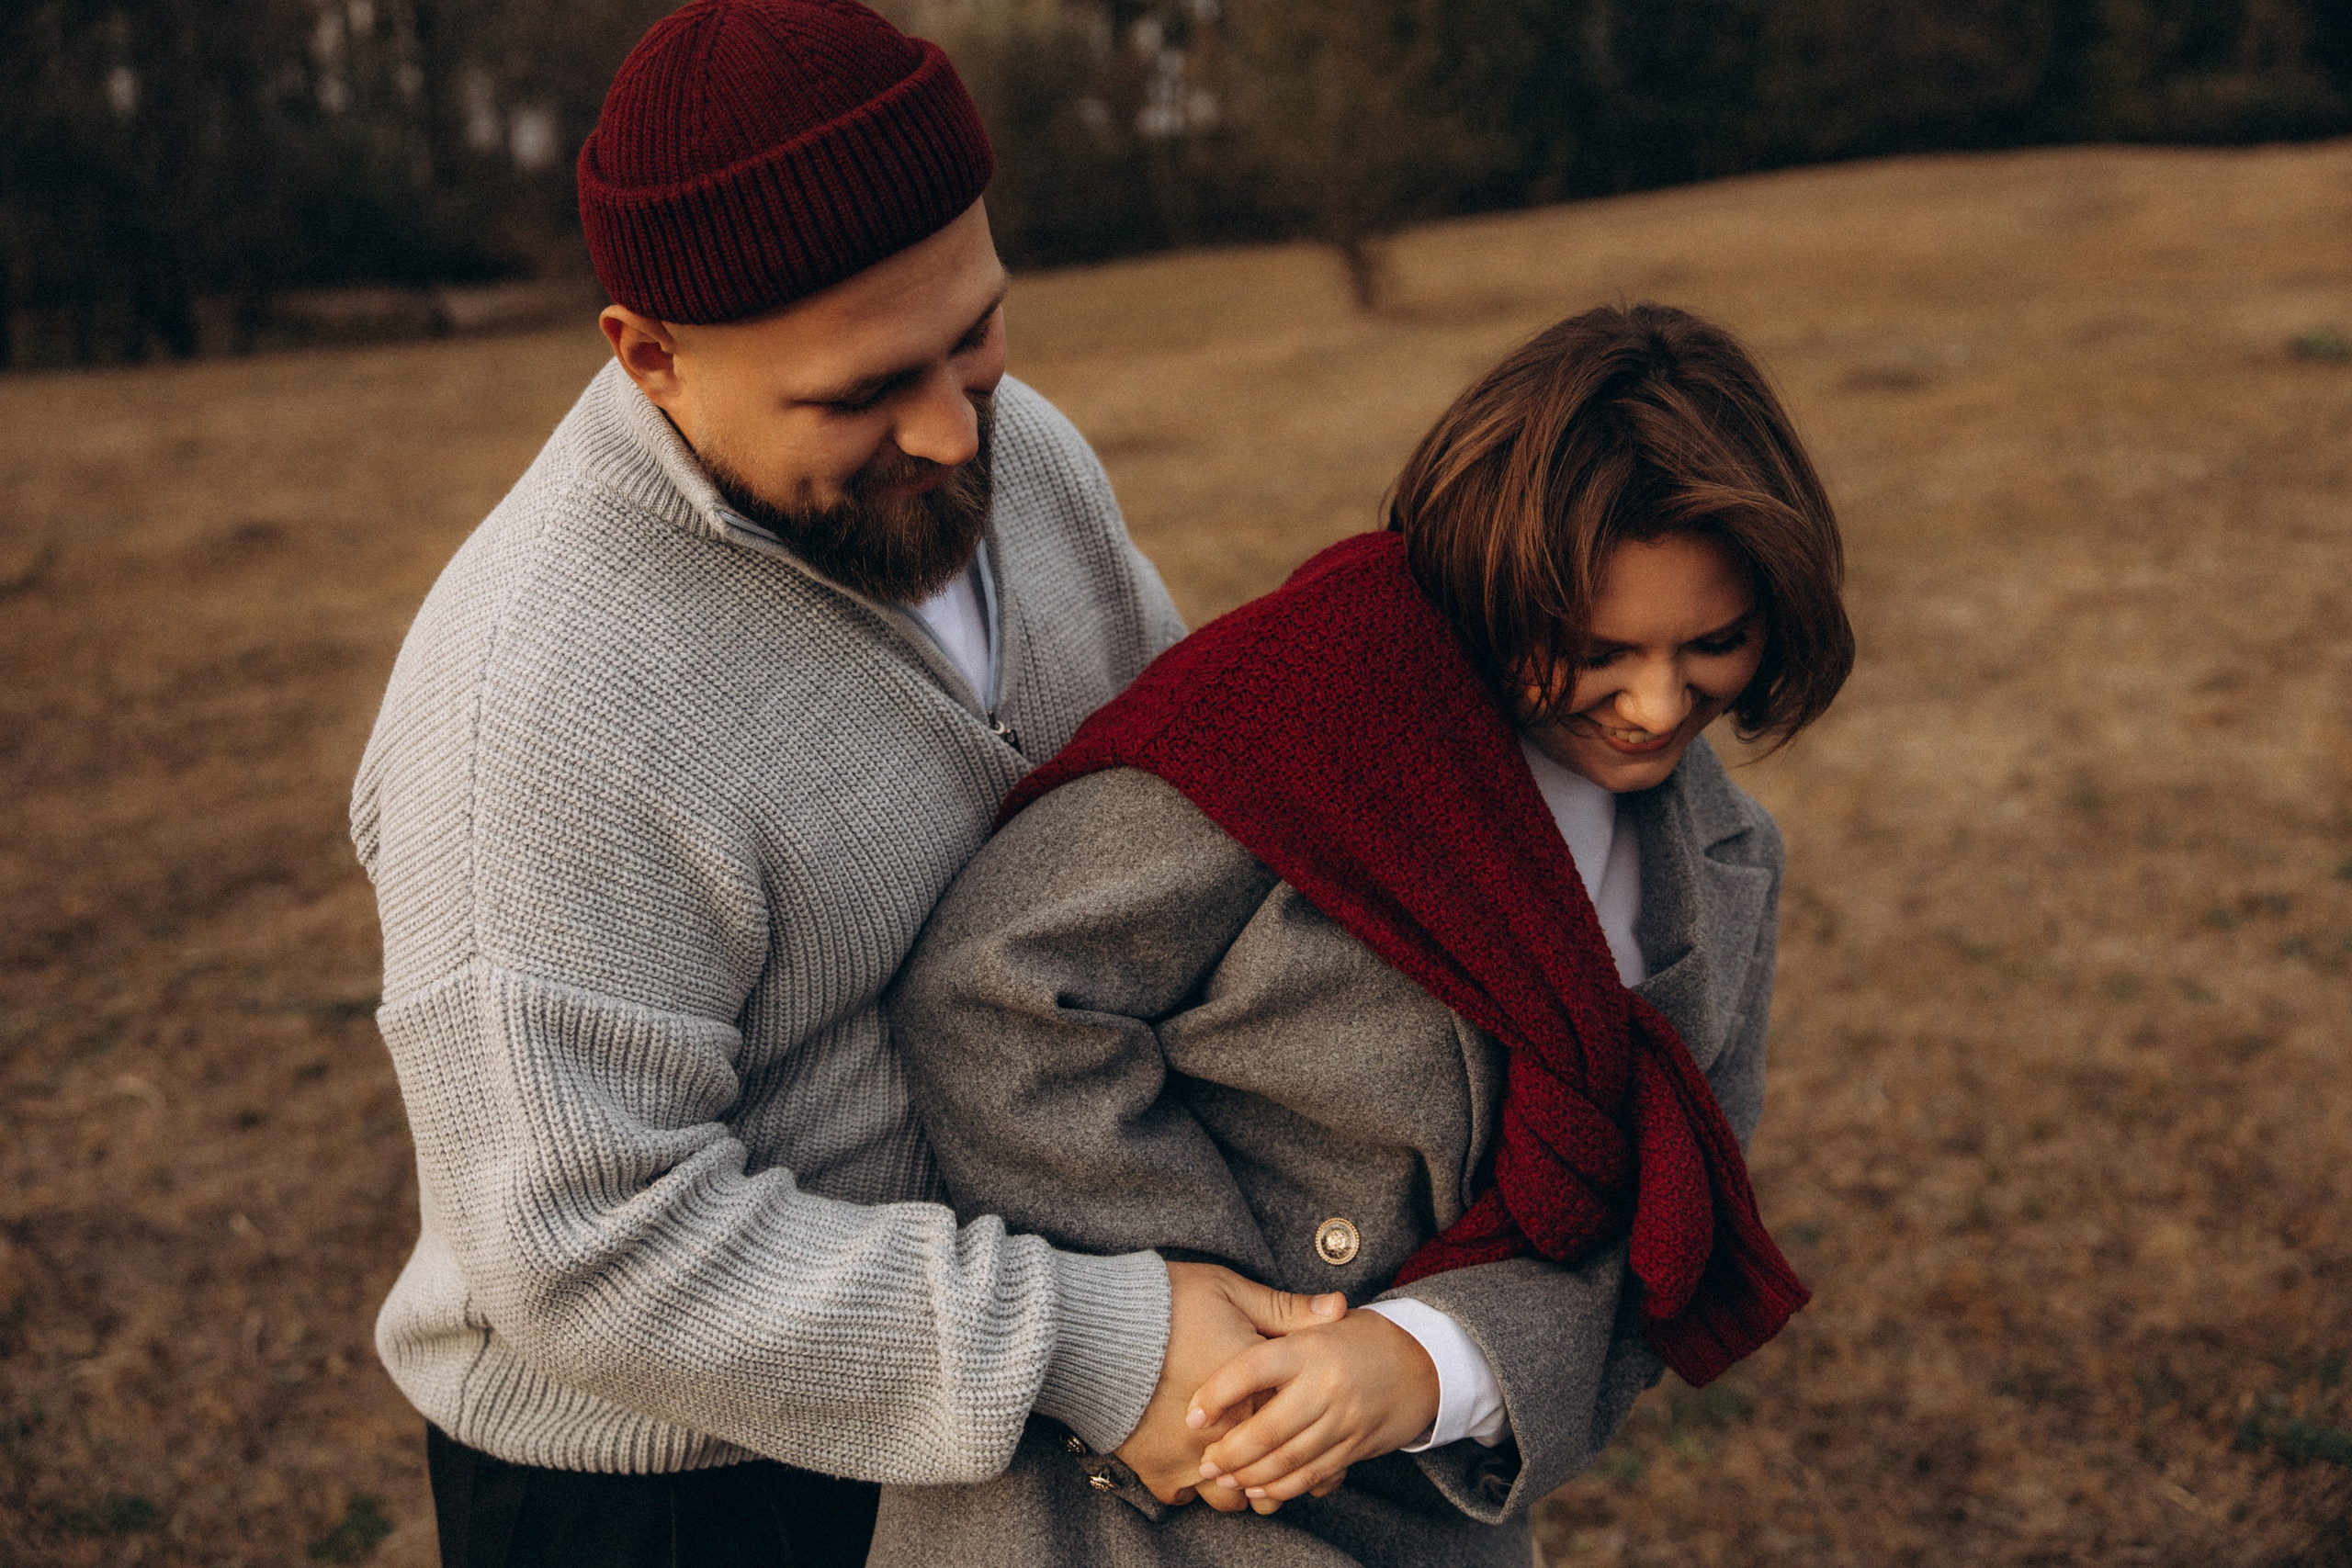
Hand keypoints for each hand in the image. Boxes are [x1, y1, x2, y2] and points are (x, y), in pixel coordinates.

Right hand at [1114, 1262, 1343, 1507]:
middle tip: (1278, 1455)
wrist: (1091, 1330)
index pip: (1299, 1428)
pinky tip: (1191, 1462)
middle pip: (1270, 1473)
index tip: (1314, 1432)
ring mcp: (1191, 1460)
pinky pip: (1183, 1497)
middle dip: (1278, 1467)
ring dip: (1237, 1485)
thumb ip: (1284, 1309)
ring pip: (1231, 1499)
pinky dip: (1190, 1485)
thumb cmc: (1163, 1303)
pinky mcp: (1156, 1470)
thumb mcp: (1228, 1291)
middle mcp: (1228, 1435)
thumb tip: (1339, 1309)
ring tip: (1236, 1465)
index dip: (1312, 1433)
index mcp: (1254, 1390)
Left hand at [1187, 1308, 1439, 1506]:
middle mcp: (1327, 1385)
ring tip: (1223, 1478)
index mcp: (1311, 1347)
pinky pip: (1314, 1474)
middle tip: (1205, 1462)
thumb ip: (1286, 1315)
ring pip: (1289, 1459)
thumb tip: (1241, 1305)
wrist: (1423, 1364)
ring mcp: (1344, 1419)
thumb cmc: (1360, 1337)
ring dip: (1250, 1475)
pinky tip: (1259, 1489)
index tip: (1192, 1415)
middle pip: (1268, 1428)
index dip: (1217, 1394)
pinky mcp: (1356, 1445)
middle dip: (1230, 1452)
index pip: (1253, 1369)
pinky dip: (1283, 1487)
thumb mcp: (1324, 1319)